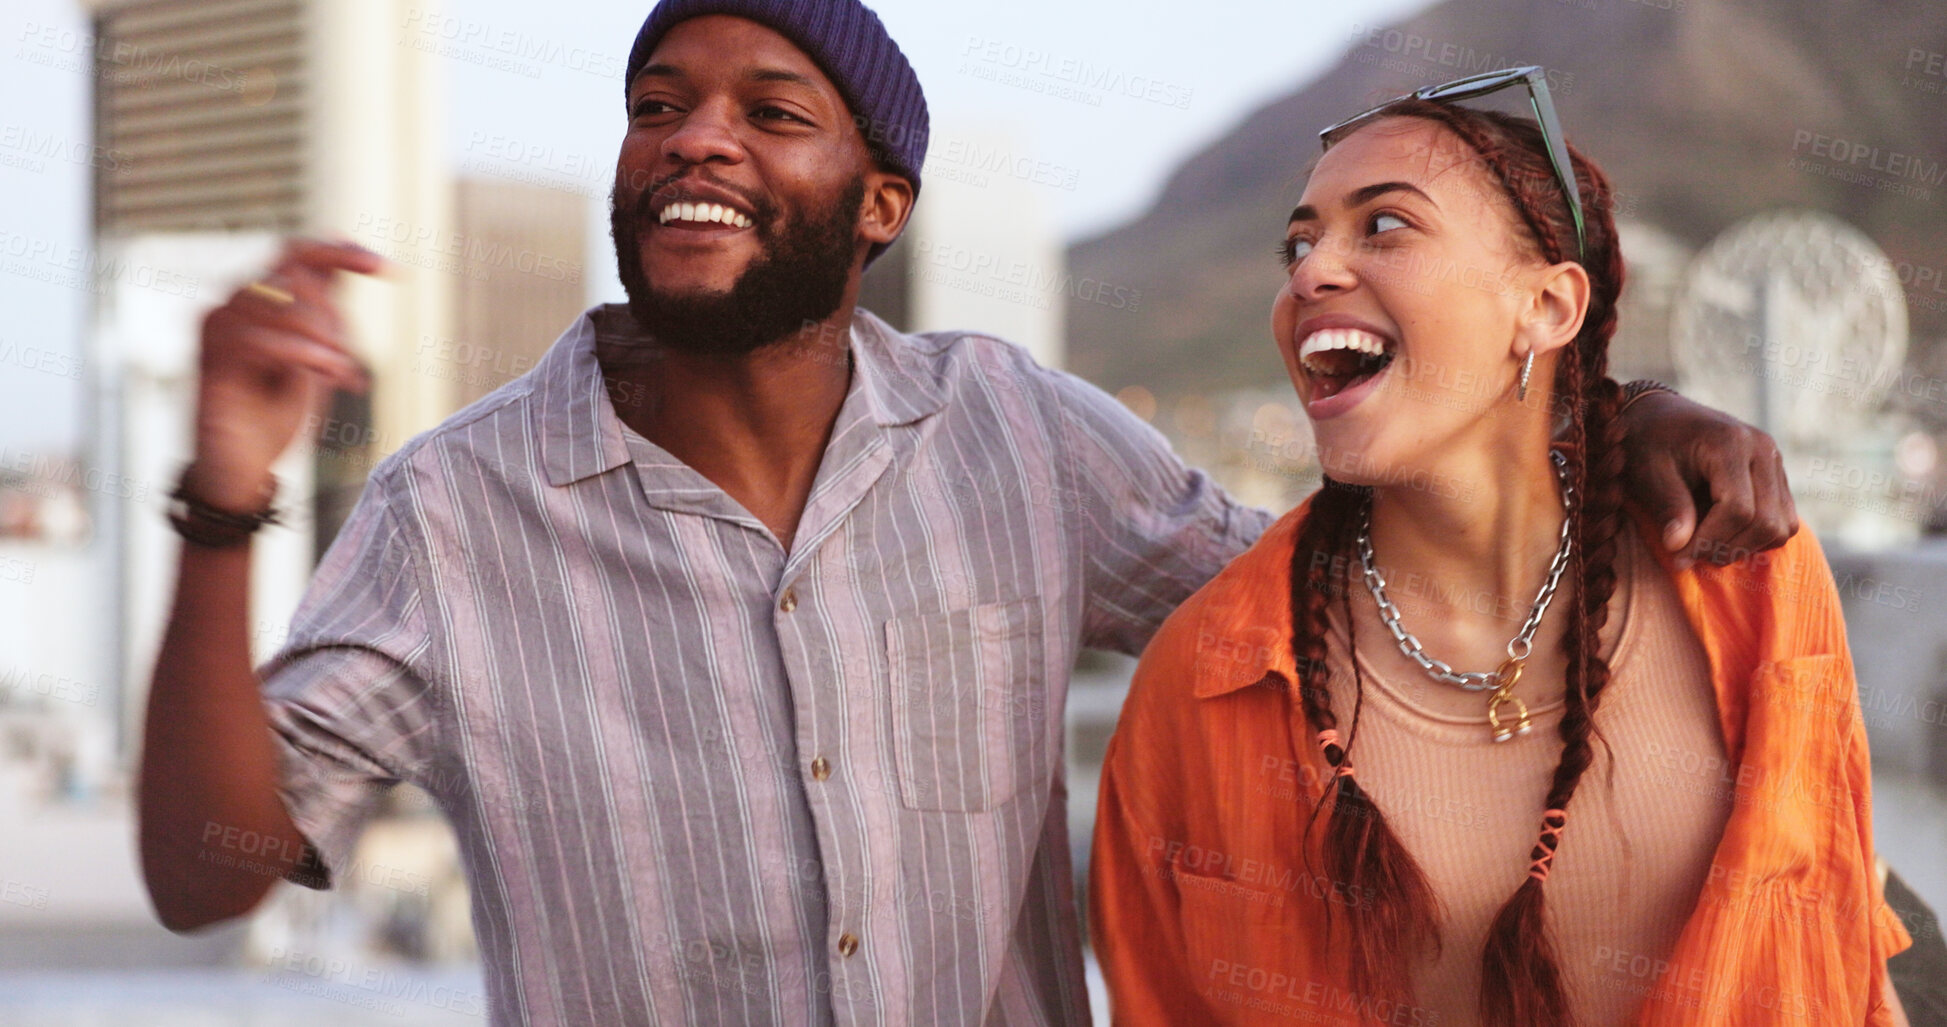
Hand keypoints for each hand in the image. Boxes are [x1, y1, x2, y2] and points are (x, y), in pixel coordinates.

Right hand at [192, 240, 384, 510]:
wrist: (245, 467)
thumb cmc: (276, 413)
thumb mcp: (317, 351)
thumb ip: (325, 303)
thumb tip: (343, 242)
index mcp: (254, 299)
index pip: (296, 253)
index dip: (342, 252)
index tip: (388, 269)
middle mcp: (228, 305)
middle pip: (296, 275)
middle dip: (335, 315)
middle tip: (345, 359)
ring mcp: (215, 329)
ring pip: (285, 305)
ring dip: (325, 341)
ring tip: (338, 373)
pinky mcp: (212, 359)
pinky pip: (267, 340)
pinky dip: (307, 357)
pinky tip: (325, 375)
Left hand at [1616, 389, 1797, 567]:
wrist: (1658, 415)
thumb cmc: (1647, 442)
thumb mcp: (1647, 472)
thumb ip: (1669, 507)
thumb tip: (1680, 548)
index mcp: (1730, 442)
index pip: (1738, 509)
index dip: (1710, 541)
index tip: (1678, 557)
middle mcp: (1763, 449)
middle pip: (1765, 522)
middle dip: (1726, 547)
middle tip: (1689, 556)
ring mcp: (1775, 461)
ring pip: (1782, 526)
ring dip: (1744, 546)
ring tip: (1704, 546)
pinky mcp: (1777, 475)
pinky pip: (1784, 520)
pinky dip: (1757, 537)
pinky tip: (1721, 535)